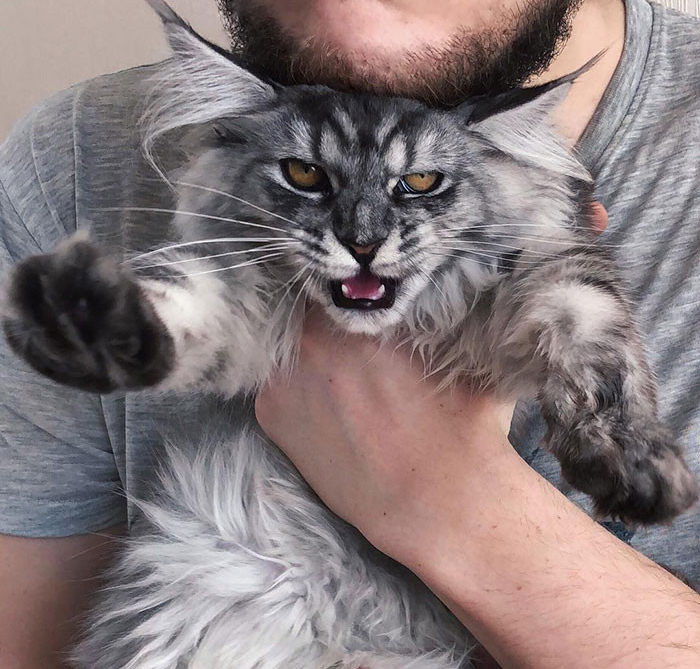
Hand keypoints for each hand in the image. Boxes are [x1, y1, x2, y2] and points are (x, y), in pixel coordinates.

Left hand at [255, 201, 608, 561]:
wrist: (440, 502)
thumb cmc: (462, 423)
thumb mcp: (456, 347)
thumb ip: (424, 309)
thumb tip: (411, 288)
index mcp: (358, 313)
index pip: (333, 279)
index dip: (343, 288)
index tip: (353, 298)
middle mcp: (311, 339)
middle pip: (307, 310)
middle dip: (326, 318)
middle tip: (349, 339)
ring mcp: (284, 378)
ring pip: (289, 345)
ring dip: (308, 352)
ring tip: (341, 378)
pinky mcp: (269, 415)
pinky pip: (278, 384)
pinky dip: (297, 389)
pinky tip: (328, 410)